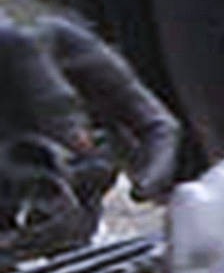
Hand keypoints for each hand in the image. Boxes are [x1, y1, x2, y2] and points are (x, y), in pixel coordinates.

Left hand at [0, 5, 178, 242]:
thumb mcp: (21, 48)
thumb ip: (53, 96)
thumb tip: (81, 148)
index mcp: (107, 84)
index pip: (158, 129)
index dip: (160, 162)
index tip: (141, 193)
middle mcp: (90, 117)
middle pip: (121, 171)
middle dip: (99, 196)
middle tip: (68, 216)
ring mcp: (56, 140)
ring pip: (81, 191)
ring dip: (62, 213)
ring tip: (27, 225)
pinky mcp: (23, 159)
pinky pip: (33, 196)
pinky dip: (23, 212)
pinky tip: (8, 222)